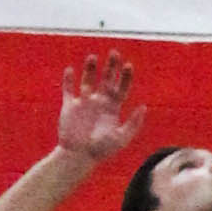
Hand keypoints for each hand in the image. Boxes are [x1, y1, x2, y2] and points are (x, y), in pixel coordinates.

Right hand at [56, 51, 144, 166]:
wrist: (78, 157)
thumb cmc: (101, 150)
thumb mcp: (121, 138)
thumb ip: (133, 123)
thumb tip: (143, 107)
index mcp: (112, 108)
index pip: (121, 88)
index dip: (125, 76)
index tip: (128, 65)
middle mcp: (99, 103)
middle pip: (107, 80)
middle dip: (111, 67)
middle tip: (114, 53)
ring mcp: (84, 103)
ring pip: (88, 80)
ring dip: (91, 69)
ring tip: (93, 57)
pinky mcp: (69, 106)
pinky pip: (68, 90)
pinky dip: (68, 80)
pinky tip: (70, 69)